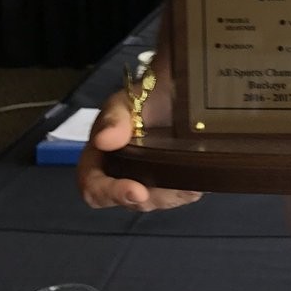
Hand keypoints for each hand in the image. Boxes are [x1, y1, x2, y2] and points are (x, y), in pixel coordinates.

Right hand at [77, 91, 202, 211]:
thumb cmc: (145, 94)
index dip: (111, 194)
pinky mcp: (172, 180)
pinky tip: (196, 185)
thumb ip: (113, 118)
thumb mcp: (125, 100)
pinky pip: (176, 196)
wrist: (178, 89)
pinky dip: (186, 192)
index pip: (94, 187)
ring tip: (188, 186)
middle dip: (149, 198)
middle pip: (128, 201)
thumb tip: (103, 140)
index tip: (137, 191)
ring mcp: (147, 179)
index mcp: (99, 158)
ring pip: (155, 201)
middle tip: (170, 190)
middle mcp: (120, 174)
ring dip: (170, 197)